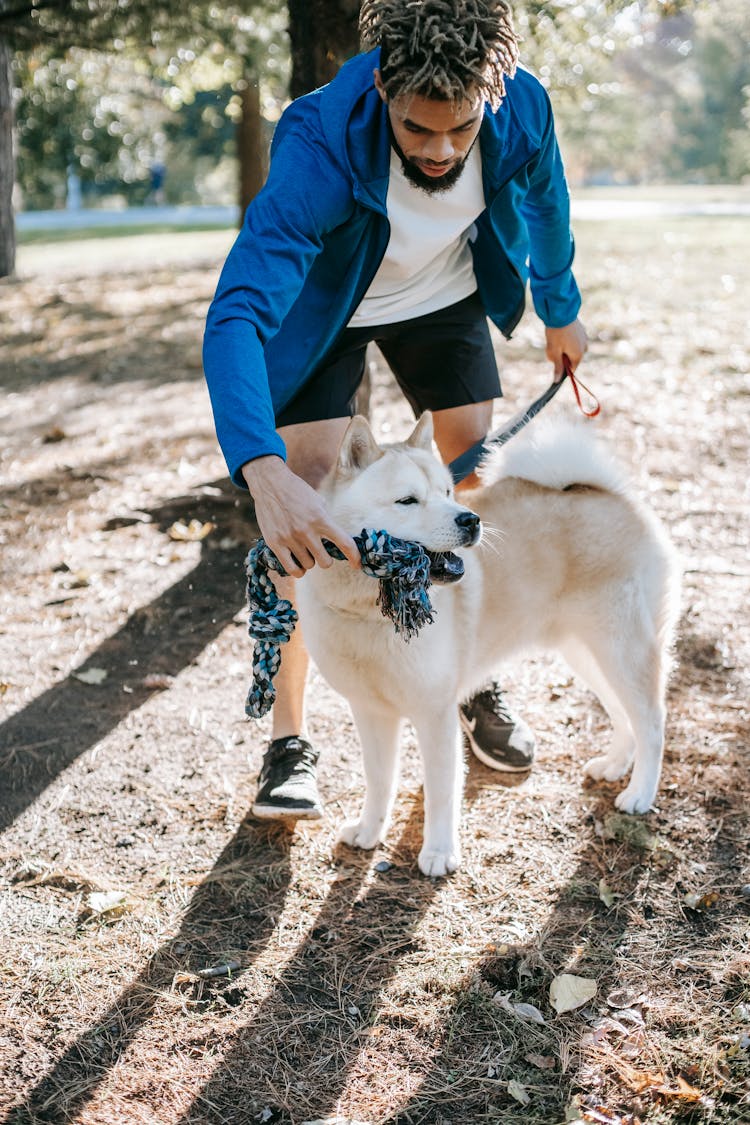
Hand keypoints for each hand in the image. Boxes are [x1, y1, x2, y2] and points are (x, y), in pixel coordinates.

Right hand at [241, 456, 359, 578]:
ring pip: (308, 565)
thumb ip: (328, 521)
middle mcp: (306, 531)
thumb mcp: (319, 502)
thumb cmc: (297, 491)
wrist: (270, 483)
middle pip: (325, 562)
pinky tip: (298, 563)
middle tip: (319, 551)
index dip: (354, 557)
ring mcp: (290, 538)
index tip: (357, 564)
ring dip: (309, 560)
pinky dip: (298, 570)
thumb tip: (336, 539)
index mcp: (321, 518)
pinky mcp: (275, 543)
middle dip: (325, 558)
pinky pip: (292, 569)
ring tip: (304, 550)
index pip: (345, 543)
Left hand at [545, 318, 587, 379]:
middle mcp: (584, 348)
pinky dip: (566, 339)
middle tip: (552, 348)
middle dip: (561, 356)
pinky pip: (574, 340)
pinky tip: (560, 333)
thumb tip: (557, 381)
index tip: (554, 362)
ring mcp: (584, 338)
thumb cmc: (556, 334)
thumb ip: (557, 367)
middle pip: (571, 358)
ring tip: (555, 339)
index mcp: (578, 355)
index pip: (571, 369)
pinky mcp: (582, 330)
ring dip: (563, 347)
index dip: (562, 368)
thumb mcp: (554, 352)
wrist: (561, 312)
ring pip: (572, 348)